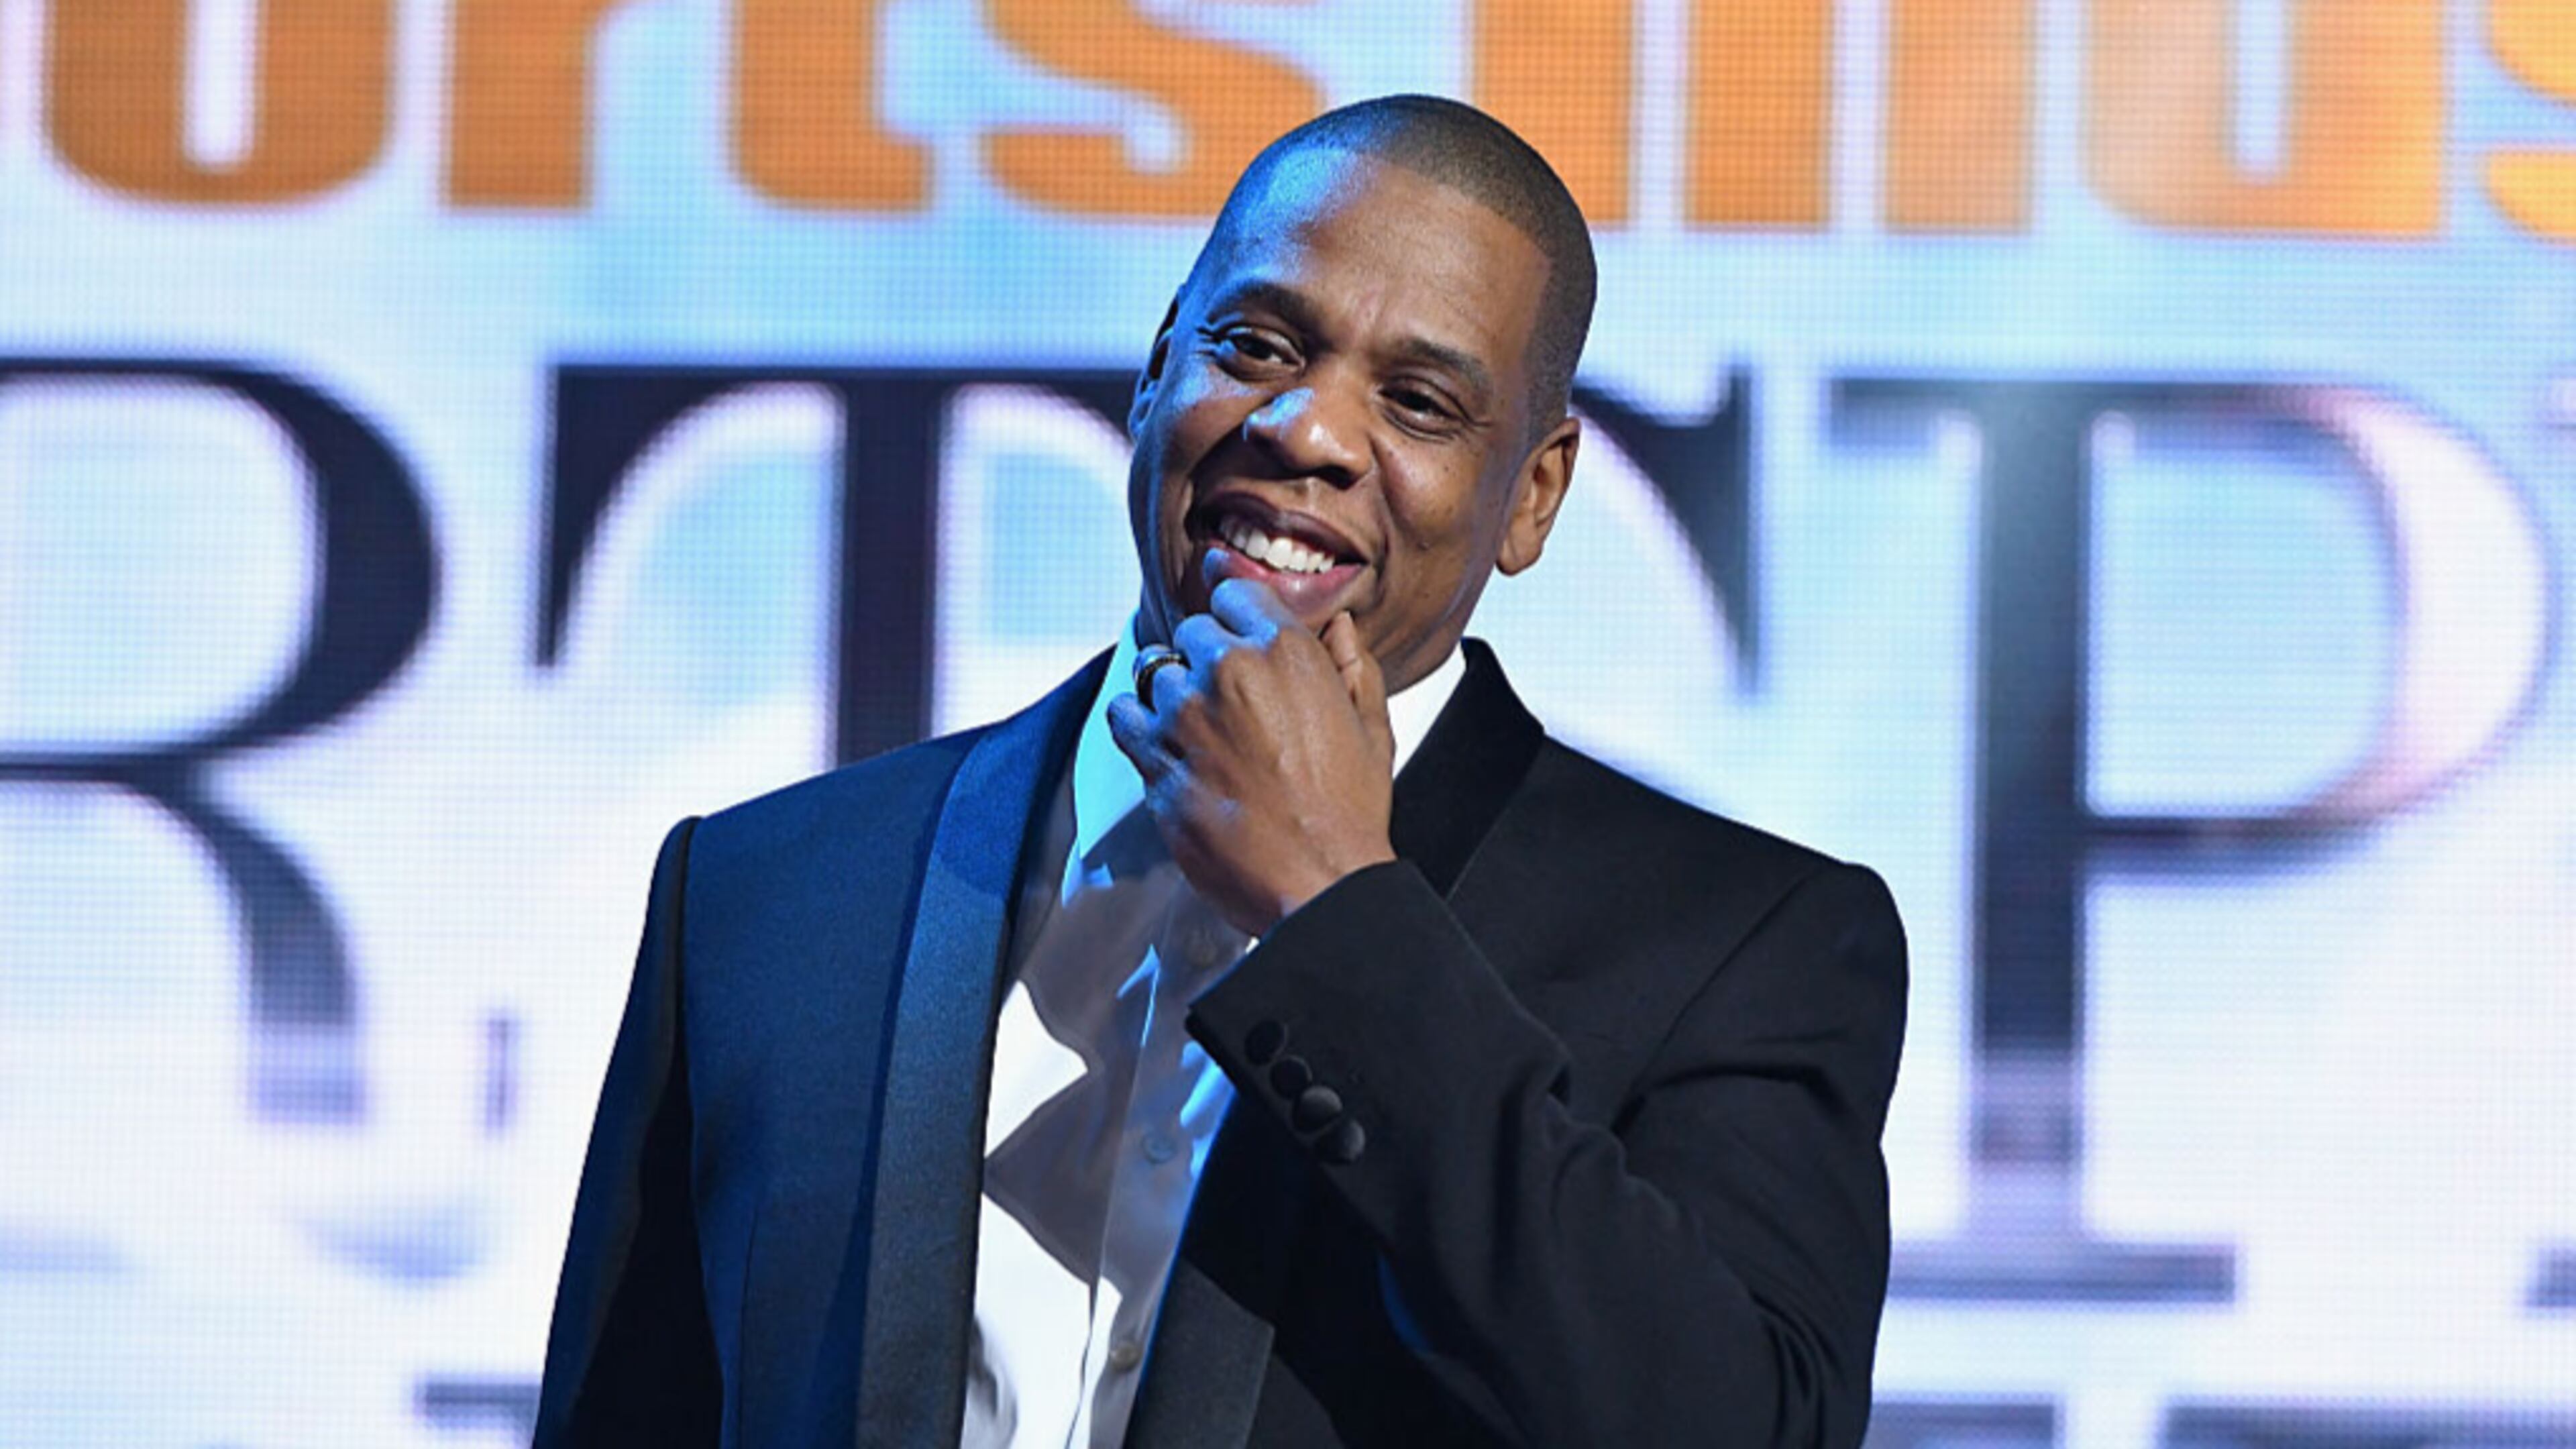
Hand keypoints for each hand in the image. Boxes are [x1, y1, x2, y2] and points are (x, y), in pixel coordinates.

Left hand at [1108, 577, 1397, 935]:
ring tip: (1198, 725)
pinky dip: (1135, 719)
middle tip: (1229, 697)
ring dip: (1172, 690)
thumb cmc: (1348, 813)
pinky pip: (1123, 714)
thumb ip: (1352, 666)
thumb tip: (1339, 627)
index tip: (1224, 610)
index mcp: (1285, 653)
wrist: (1318, 882)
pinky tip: (1157, 735)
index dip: (1231, 606)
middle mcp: (1229, 672)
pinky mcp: (1156, 760)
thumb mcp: (1371, 728)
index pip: (1234, 593)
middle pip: (1193, 632)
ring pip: (1155, 671)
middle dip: (1208, 657)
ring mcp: (1185, 715)